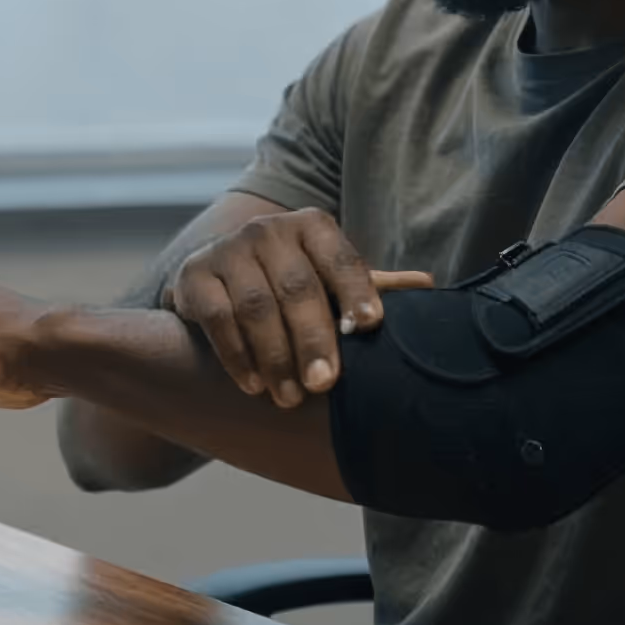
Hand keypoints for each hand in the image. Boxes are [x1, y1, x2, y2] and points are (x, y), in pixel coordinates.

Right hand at [163, 207, 431, 407]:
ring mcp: (228, 249)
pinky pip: (217, 318)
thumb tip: (430, 287)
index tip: (370, 326)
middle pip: (297, 287)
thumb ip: (370, 287)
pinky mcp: (194, 274)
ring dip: (275, 356)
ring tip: (289, 398)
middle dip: (314, 340)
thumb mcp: (330, 281)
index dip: (356, 290)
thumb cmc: (290, 284)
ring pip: (256, 306)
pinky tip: (253, 385)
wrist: (218, 279)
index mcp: (312, 227)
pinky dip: (237, 355)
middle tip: (326, 385)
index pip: (340, 258)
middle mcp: (269, 230)